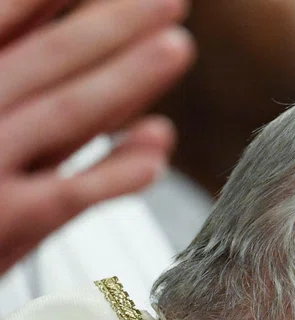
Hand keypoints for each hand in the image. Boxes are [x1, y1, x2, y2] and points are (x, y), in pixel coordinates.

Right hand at [0, 0, 194, 275]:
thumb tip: (61, 29)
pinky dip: (115, 172)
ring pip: (68, 114)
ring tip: (178, 48)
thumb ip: (13, 67)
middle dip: (113, 23)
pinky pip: (71, 194)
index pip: (10, 21)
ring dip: (127, 79)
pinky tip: (157, 150)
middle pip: (52, 59)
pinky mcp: (11, 223)